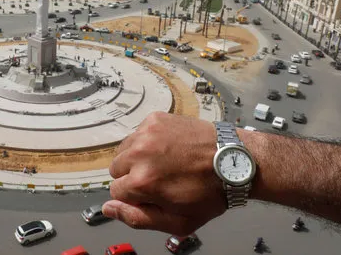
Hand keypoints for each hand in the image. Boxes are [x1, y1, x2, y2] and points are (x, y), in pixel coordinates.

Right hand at [103, 112, 225, 235]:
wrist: (232, 160)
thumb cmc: (208, 194)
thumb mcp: (177, 221)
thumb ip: (137, 218)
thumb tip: (108, 209)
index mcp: (142, 182)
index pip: (115, 192)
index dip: (134, 197)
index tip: (153, 194)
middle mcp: (139, 153)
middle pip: (115, 169)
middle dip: (132, 177)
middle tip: (158, 179)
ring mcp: (146, 132)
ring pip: (124, 150)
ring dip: (137, 158)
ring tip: (163, 163)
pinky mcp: (154, 119)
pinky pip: (137, 133)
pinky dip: (147, 142)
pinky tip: (168, 148)